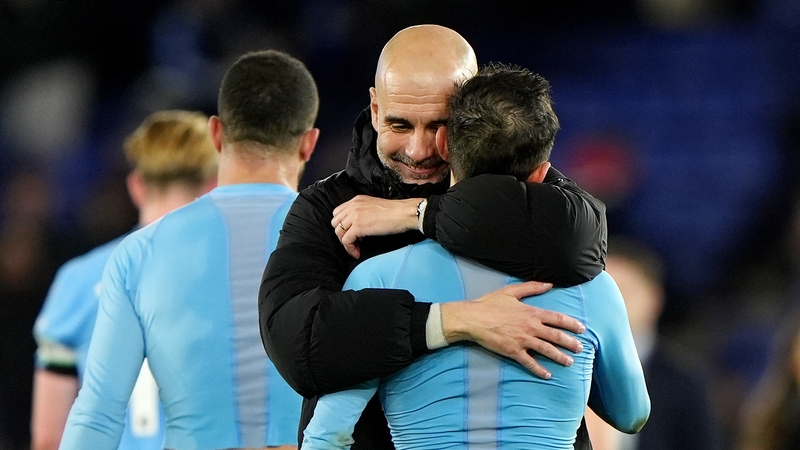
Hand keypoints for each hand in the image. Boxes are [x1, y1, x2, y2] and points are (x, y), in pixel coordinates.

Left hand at [331, 196, 422, 257]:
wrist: (403, 213)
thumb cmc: (395, 212)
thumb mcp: (374, 206)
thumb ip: (363, 212)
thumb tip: (359, 227)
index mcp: (356, 200)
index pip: (338, 213)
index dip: (342, 225)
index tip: (351, 232)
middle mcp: (353, 206)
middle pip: (335, 223)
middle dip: (342, 234)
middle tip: (353, 241)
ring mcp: (354, 216)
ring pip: (338, 232)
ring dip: (346, 243)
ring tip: (356, 248)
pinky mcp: (358, 227)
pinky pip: (346, 241)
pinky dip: (350, 249)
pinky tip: (358, 252)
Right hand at [440, 281, 584, 378]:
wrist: (473, 319)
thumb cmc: (490, 303)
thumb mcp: (511, 292)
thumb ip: (532, 287)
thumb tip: (549, 283)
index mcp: (531, 312)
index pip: (557, 319)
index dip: (571, 324)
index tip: (581, 329)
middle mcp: (530, 327)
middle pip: (556, 336)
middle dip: (570, 343)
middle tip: (580, 349)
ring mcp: (522, 340)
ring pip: (547, 350)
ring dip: (560, 357)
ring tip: (569, 362)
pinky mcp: (513, 351)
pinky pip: (530, 362)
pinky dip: (540, 370)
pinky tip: (547, 375)